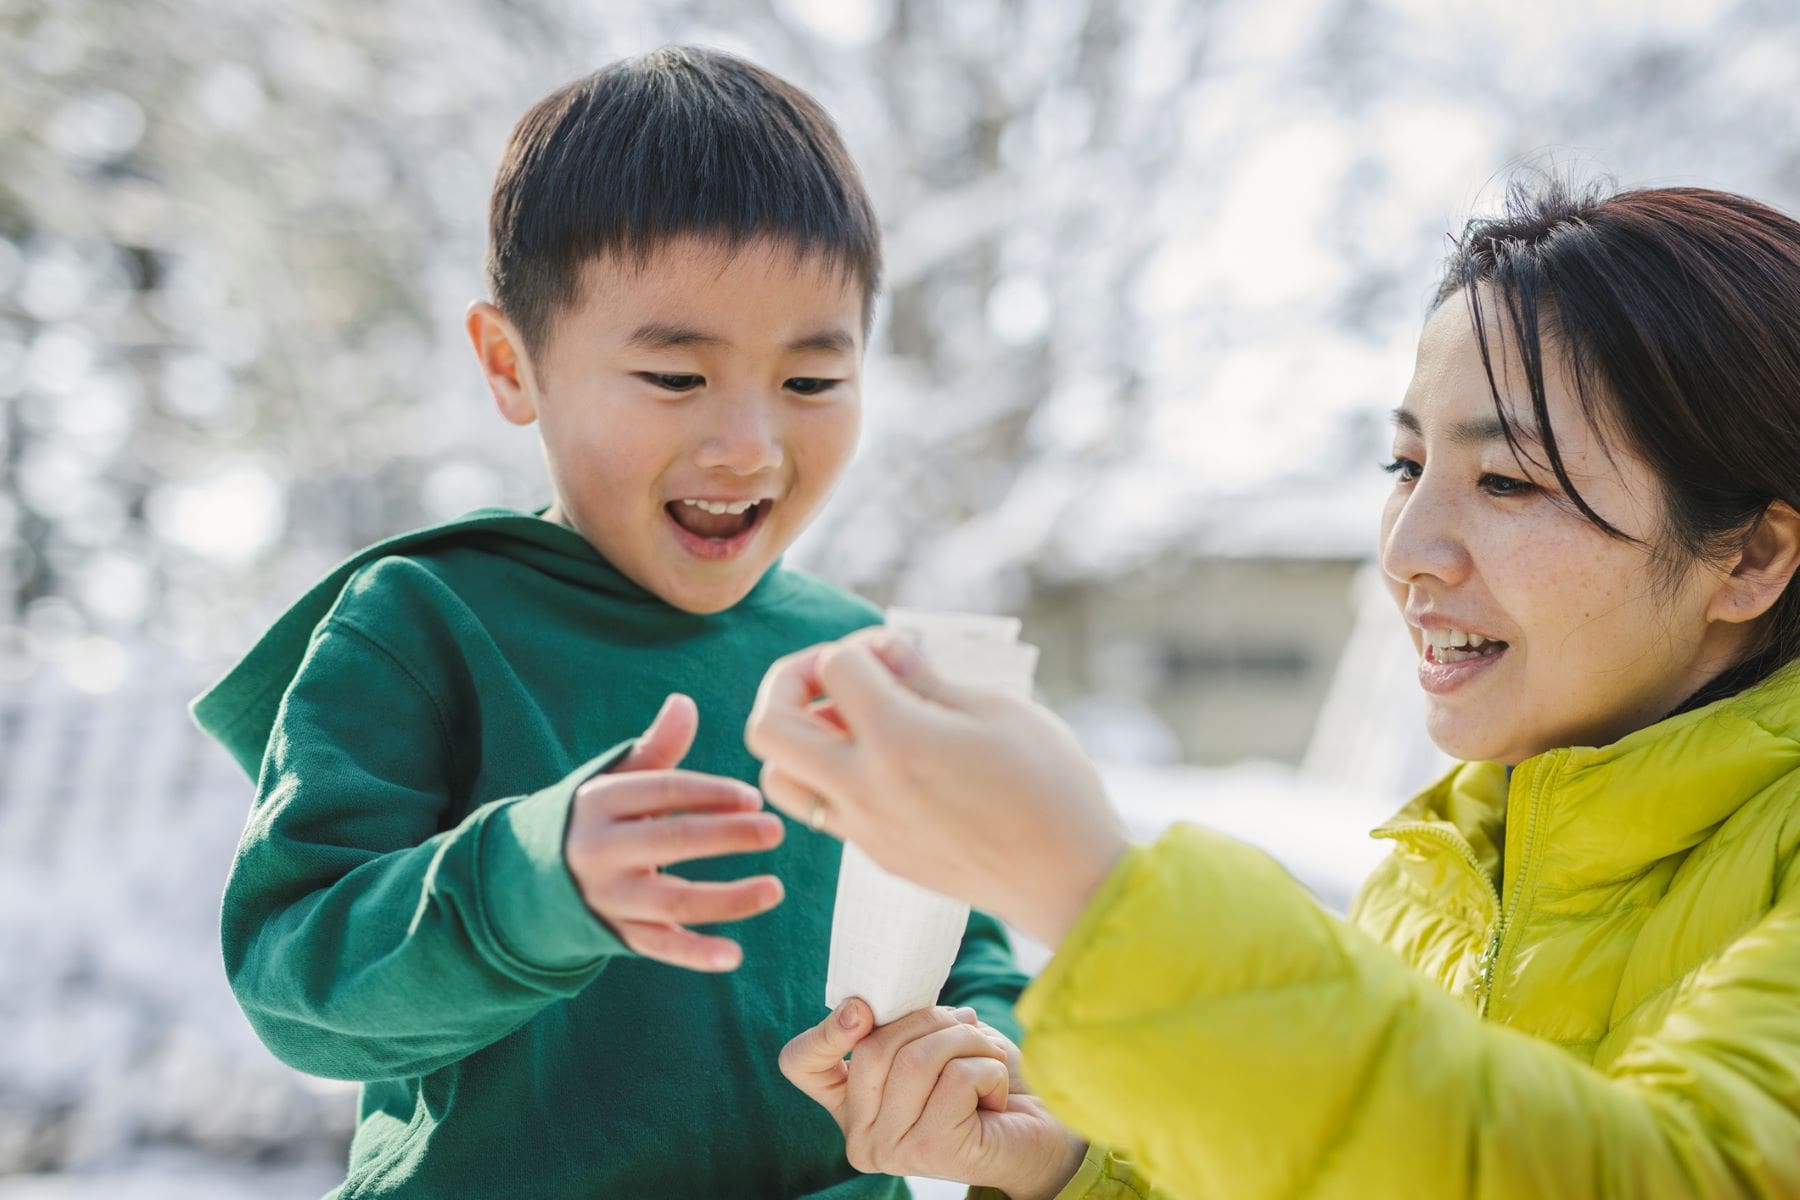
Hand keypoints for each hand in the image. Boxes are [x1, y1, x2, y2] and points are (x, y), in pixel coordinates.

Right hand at [566, 693, 783, 971]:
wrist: (533, 876)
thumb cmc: (597, 817)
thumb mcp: (616, 780)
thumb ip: (655, 747)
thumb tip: (684, 703)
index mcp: (602, 803)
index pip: (663, 792)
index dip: (711, 793)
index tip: (754, 796)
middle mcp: (601, 850)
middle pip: (672, 841)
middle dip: (727, 835)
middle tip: (775, 830)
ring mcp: (609, 896)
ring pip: (672, 900)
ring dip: (727, 898)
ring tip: (775, 889)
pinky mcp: (618, 933)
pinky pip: (660, 947)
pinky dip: (695, 955)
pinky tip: (735, 956)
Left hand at [746, 631, 1127, 945]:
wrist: (1070, 881)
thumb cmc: (1050, 786)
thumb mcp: (999, 709)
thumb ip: (926, 679)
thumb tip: (883, 651)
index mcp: (898, 741)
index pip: (835, 668)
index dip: (864, 644)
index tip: (900, 655)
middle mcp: (865, 788)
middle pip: (767, 727)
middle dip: (789, 684)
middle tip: (836, 678)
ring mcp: (865, 829)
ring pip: (779, 778)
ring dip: (799, 739)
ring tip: (852, 724)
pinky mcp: (877, 855)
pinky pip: (822, 809)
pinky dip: (831, 774)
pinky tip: (886, 763)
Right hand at [780, 999, 1085, 1198]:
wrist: (1042, 1128)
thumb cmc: (985, 1078)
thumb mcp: (933, 1039)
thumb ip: (897, 1026)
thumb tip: (866, 1002)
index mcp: (851, 1103)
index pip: (801, 1063)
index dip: (825, 1029)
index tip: (863, 1009)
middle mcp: (860, 1136)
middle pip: (873, 1047)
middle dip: (932, 1021)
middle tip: (968, 1028)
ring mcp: (892, 1150)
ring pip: (915, 1060)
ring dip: (966, 1041)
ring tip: (987, 1057)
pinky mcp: (931, 1153)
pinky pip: (954, 1079)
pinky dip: (987, 1069)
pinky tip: (995, 1094)